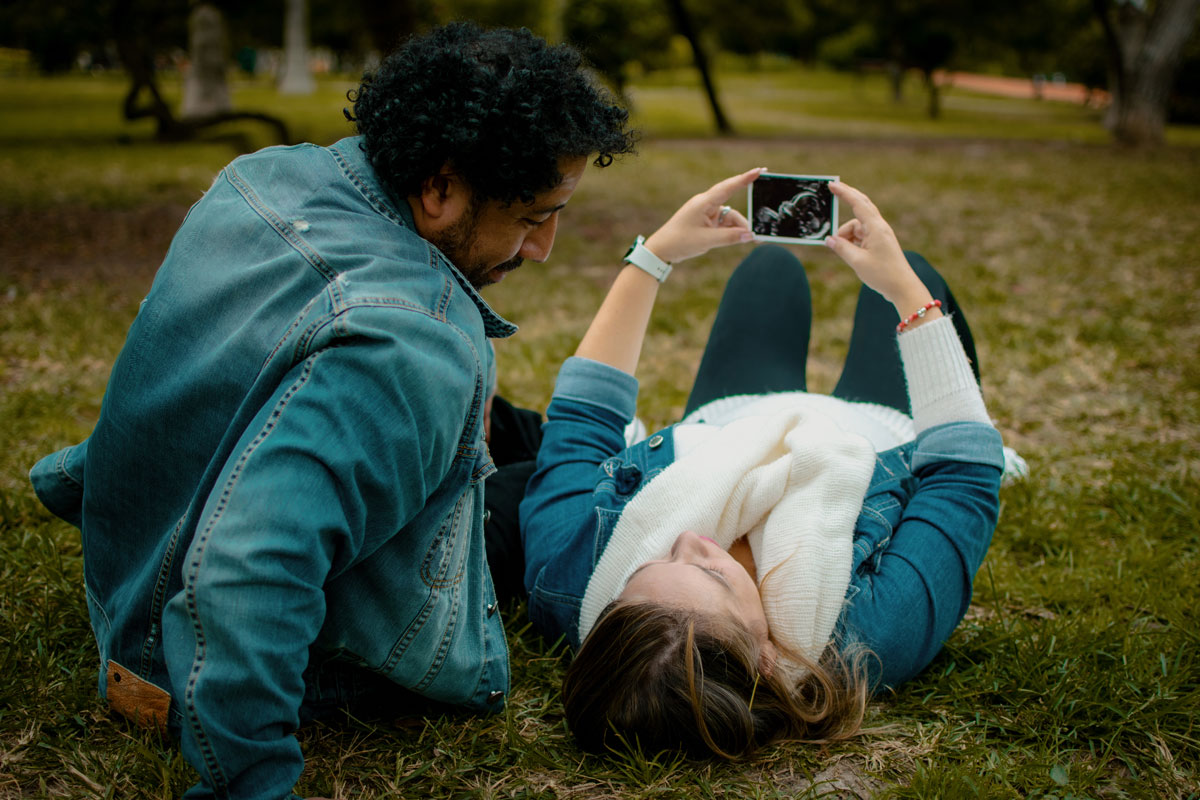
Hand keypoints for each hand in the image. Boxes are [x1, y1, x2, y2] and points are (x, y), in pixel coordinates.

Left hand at [642, 168, 761, 263]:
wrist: (661, 250)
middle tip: (757, 231)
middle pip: (732, 209)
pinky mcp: (705, 222)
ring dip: (737, 230)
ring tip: (746, 242)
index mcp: (704, 203)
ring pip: (729, 219)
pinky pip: (723, 224)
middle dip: (743, 222)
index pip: (728, 187)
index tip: (760, 170)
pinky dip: (730, 232)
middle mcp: (706, 205)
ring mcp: (706, 213)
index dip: (745, 179)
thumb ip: (730, 237)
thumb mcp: (707, 241)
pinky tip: (736, 240)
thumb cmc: (680, 241)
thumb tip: (749, 235)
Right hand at [823, 181, 930, 309]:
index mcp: (876, 228)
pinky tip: (849, 253)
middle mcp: (879, 227)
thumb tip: (829, 240)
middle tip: (833, 191)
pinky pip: (861, 236)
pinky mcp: (879, 243)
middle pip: (861, 207)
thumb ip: (841, 248)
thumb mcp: (857, 262)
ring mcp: (880, 235)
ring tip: (841, 251)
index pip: (858, 204)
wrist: (902, 288)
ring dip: (846, 235)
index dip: (844, 193)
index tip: (832, 185)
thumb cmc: (883, 275)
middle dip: (847, 199)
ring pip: (857, 226)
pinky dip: (852, 241)